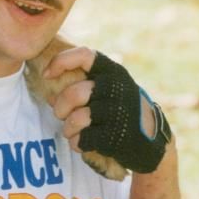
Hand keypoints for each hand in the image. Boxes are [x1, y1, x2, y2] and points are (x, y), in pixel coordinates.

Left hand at [45, 47, 171, 173]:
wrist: (150, 140)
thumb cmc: (119, 109)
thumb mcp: (109, 88)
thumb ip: (82, 85)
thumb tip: (51, 96)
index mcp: (113, 71)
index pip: (84, 55)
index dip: (61, 62)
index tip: (47, 74)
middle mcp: (117, 89)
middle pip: (75, 94)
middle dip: (61, 107)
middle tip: (61, 114)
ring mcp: (119, 113)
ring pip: (77, 118)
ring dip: (68, 128)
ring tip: (70, 130)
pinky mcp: (117, 136)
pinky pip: (83, 139)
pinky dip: (77, 143)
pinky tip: (81, 142)